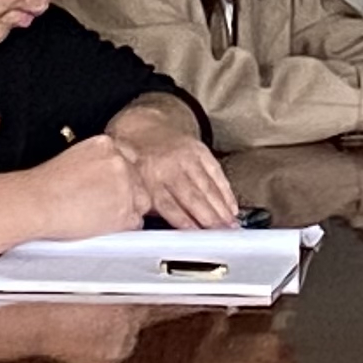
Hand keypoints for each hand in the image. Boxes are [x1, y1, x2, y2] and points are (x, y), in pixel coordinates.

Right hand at [17, 131, 151, 239]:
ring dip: (128, 209)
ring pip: (142, 200)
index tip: (112, 186)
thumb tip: (107, 176)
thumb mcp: (75, 157)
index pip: (129, 159)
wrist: (35, 204)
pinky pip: (136, 221)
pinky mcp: (124, 212)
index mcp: (106, 144)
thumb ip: (98, 162)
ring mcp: (125, 187)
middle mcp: (120, 162)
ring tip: (104, 215)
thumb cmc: (46, 186)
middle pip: (138, 179)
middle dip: (127, 193)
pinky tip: (104, 225)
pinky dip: (124, 227)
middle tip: (105, 203)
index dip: (122, 176)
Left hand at [109, 104, 238, 230]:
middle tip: (222, 233)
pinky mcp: (201, 151)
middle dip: (209, 216)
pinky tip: (232, 207)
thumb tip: (143, 229)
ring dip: (221, 207)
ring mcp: (187, 157)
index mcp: (149, 178)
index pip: (168, 203)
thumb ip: (139, 205)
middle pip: (192, 196)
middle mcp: (170, 167)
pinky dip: (226, 191)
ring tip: (231, 225)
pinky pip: (216, 173)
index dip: (183, 219)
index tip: (196, 233)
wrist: (145, 129)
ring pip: (207, 186)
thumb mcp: (131, 182)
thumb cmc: (137, 163)